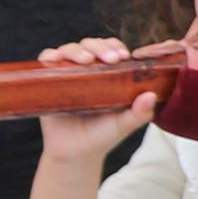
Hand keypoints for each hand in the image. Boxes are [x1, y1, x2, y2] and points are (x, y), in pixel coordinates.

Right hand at [31, 37, 154, 159]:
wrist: (75, 154)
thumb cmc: (102, 136)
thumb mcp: (124, 125)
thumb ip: (140, 113)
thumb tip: (151, 95)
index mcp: (108, 74)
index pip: (112, 49)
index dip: (116, 48)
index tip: (123, 57)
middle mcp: (87, 69)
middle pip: (92, 45)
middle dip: (101, 47)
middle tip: (110, 59)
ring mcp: (67, 73)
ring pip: (70, 49)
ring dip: (78, 50)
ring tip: (87, 61)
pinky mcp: (48, 80)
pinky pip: (46, 61)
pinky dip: (50, 55)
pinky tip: (56, 58)